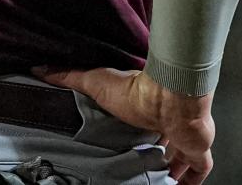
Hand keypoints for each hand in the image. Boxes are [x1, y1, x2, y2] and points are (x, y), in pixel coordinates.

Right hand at [36, 67, 214, 184]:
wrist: (170, 96)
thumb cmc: (135, 91)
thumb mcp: (95, 82)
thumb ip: (70, 77)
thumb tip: (41, 68)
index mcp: (148, 109)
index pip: (145, 124)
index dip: (140, 136)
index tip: (130, 147)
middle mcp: (169, 124)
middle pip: (165, 143)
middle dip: (157, 157)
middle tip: (144, 171)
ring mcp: (186, 138)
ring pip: (183, 158)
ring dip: (174, 171)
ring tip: (159, 183)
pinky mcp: (198, 150)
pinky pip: (200, 169)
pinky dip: (192, 181)